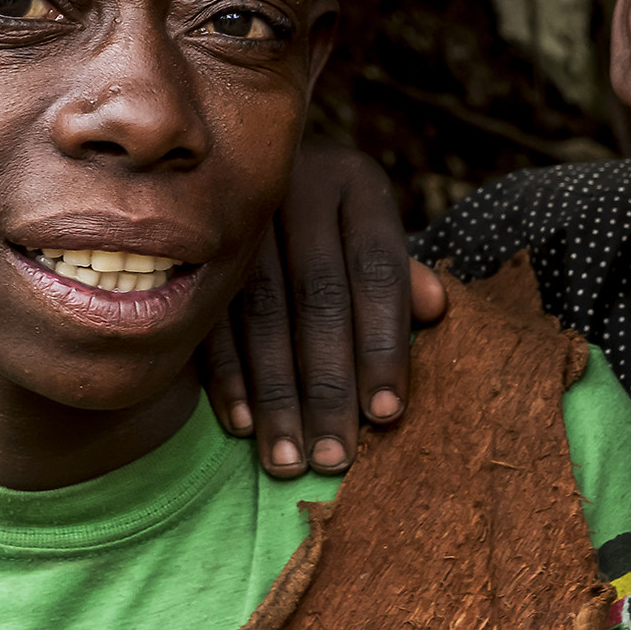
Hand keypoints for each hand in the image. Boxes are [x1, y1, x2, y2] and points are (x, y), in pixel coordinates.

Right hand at [200, 139, 447, 476]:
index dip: (384, 345)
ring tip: (289, 459)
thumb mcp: (372, 233)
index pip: (378, 271)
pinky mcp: (193, 245)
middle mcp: (299, 185)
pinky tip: (243, 425)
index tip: (386, 414)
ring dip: (277, 395)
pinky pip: (211, 317)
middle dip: (328, 386)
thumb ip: (401, 276)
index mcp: (356, 182)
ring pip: (262, 314)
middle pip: (319, 299)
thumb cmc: (331, 221)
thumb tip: (436, 309)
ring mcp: (240, 212)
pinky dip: (228, 376)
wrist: (239, 169)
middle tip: (335, 457)